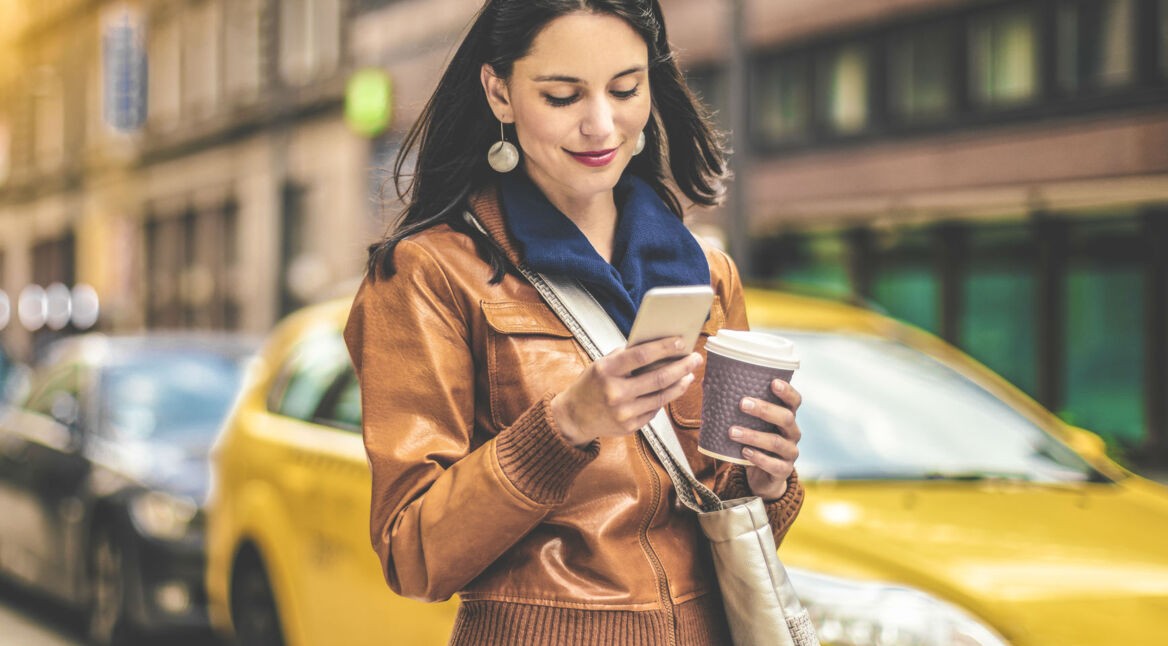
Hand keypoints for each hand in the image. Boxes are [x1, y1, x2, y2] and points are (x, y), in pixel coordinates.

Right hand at [552, 337, 701, 446]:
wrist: (574, 416)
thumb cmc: (592, 384)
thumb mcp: (602, 364)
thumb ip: (627, 356)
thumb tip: (660, 347)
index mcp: (606, 371)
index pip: (641, 355)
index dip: (664, 347)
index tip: (681, 341)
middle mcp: (615, 392)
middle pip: (658, 378)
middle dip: (682, 367)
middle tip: (696, 358)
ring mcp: (623, 412)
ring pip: (662, 396)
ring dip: (680, 384)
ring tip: (689, 374)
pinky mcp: (630, 426)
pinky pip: (654, 410)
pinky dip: (665, 397)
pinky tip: (673, 389)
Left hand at [733, 379, 802, 500]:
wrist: (762, 475)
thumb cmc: (754, 441)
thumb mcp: (749, 423)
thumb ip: (735, 404)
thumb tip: (707, 381)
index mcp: (786, 416)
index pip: (794, 401)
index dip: (787, 391)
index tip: (773, 382)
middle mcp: (792, 433)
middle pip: (786, 418)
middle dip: (764, 410)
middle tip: (742, 403)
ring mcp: (790, 452)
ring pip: (777, 442)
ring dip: (754, 435)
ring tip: (732, 432)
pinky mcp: (783, 470)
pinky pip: (774, 465)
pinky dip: (759, 458)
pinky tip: (744, 452)